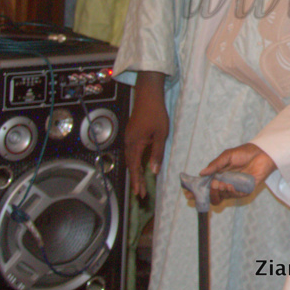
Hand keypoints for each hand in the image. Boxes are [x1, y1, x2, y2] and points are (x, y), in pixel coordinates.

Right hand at [124, 72, 167, 197]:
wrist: (148, 96)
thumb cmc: (156, 113)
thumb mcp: (160, 134)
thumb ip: (156, 153)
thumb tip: (154, 170)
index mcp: (135, 144)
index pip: (135, 168)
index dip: (138, 181)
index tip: (140, 193)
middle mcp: (128, 143)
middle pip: (130, 166)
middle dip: (135, 180)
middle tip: (140, 194)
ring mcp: (128, 138)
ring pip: (130, 159)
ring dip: (135, 172)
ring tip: (140, 184)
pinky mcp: (131, 134)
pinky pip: (131, 152)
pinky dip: (134, 163)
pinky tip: (139, 166)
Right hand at [200, 143, 276, 205]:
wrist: (261, 154)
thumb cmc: (244, 153)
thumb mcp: (226, 156)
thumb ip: (215, 165)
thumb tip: (201, 173)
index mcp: (218, 175)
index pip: (205, 186)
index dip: (197, 191)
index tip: (189, 193)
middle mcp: (224, 183)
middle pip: (211, 196)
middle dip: (209, 193)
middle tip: (212, 185)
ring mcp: (233, 188)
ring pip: (221, 198)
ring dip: (218, 192)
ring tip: (221, 184)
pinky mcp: (244, 191)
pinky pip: (234, 196)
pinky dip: (229, 192)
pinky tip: (230, 185)